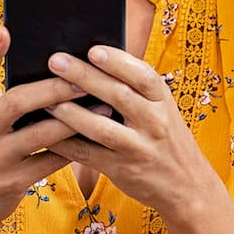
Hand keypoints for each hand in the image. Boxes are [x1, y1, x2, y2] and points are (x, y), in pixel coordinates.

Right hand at [0, 27, 89, 233]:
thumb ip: (7, 100)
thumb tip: (53, 69)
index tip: (4, 29)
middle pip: (18, 101)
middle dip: (54, 88)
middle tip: (84, 75)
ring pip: (41, 133)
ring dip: (76, 119)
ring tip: (104, 105)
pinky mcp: (10, 183)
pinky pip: (51, 161)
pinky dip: (75, 148)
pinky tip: (97, 137)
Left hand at [44, 45, 233, 233]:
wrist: (187, 184)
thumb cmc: (166, 138)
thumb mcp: (162, 109)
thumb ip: (136, 90)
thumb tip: (92, 64)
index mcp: (163, 100)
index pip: (143, 75)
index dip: (118, 61)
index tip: (93, 49)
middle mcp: (155, 122)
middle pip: (118, 95)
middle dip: (84, 76)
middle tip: (56, 61)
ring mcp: (139, 147)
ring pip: (100, 127)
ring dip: (70, 112)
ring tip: (46, 99)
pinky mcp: (122, 170)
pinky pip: (88, 154)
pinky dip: (64, 143)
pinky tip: (46, 132)